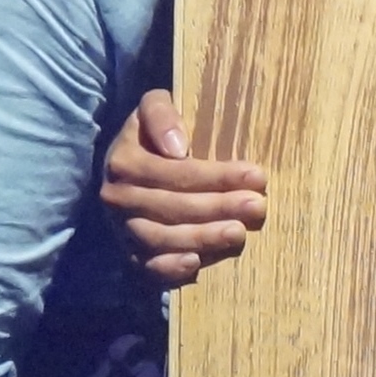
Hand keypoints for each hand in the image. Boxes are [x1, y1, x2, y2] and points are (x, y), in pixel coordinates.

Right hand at [102, 89, 267, 285]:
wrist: (123, 169)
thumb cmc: (151, 136)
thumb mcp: (152, 108)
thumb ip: (161, 114)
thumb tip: (176, 147)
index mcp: (123, 162)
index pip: (175, 173)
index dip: (216, 176)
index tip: (255, 175)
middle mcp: (118, 199)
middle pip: (173, 207)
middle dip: (219, 207)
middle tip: (257, 206)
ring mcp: (123, 230)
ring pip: (162, 239)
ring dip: (203, 238)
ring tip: (239, 232)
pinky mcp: (131, 255)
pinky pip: (148, 268)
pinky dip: (170, 269)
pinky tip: (195, 264)